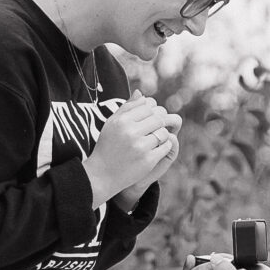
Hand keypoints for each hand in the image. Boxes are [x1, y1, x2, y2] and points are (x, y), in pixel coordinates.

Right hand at [113, 95, 181, 211]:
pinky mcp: (148, 160)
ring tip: (155, 139)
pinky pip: (166, 146)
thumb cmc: (108, 146)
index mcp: (122, 121)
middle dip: (159, 122)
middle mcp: (130, 132)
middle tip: (155, 128)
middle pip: (158, 118)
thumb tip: (143, 94)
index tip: (149, 118)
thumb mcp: (112, 124)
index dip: (152, 111)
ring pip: (163, 132)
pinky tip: (157, 148)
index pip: (148, 106)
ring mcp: (140, 147)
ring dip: (162, 135)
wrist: (102, 175)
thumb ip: (127, 107)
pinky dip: (164, 146)